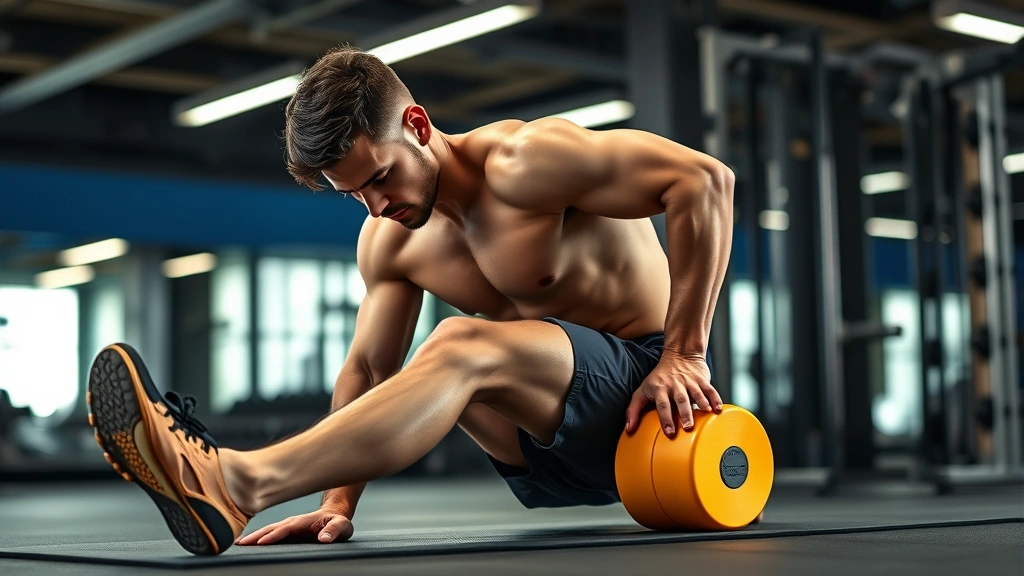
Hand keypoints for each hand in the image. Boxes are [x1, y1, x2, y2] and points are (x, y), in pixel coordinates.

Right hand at [235, 506, 353, 545]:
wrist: (334, 514)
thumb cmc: (337, 521)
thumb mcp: (341, 525)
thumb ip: (334, 530)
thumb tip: (323, 538)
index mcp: (302, 522)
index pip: (284, 529)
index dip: (273, 535)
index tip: (260, 542)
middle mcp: (291, 523)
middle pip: (270, 529)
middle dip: (255, 536)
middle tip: (239, 544)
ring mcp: (287, 527)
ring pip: (266, 531)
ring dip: (252, 537)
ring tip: (237, 544)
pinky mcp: (285, 531)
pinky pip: (268, 534)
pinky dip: (256, 538)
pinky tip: (246, 543)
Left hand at [624, 351, 721, 436]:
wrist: (679, 355)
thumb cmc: (659, 378)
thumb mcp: (642, 391)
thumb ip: (633, 410)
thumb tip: (628, 429)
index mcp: (660, 388)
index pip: (662, 405)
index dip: (665, 418)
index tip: (670, 432)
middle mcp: (675, 385)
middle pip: (680, 399)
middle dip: (684, 413)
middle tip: (688, 427)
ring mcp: (689, 382)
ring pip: (696, 393)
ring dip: (701, 403)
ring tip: (706, 413)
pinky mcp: (702, 380)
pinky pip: (709, 389)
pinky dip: (714, 398)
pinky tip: (717, 408)